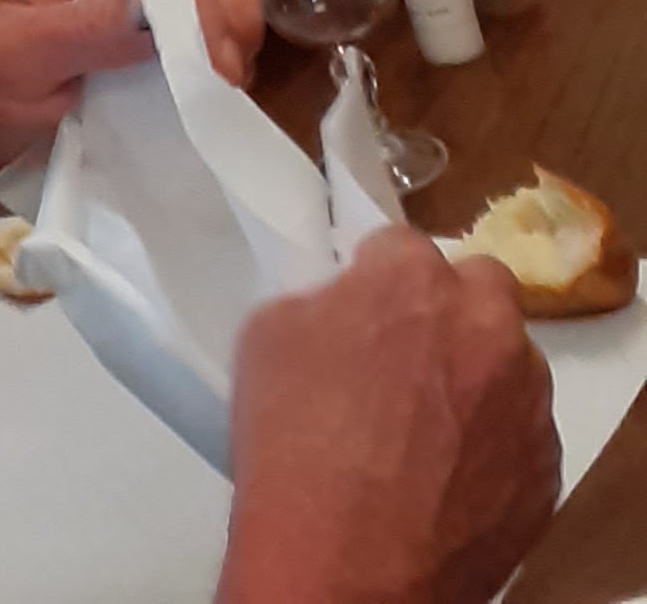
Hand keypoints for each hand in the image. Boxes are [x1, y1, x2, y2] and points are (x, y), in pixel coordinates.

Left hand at [0, 0, 260, 194]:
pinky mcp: (135, 76)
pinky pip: (192, 65)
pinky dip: (210, 85)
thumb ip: (83, 31)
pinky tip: (205, 119)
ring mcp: (125, 29)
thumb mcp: (8, 58)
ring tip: (216, 105)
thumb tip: (160, 10)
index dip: (201, 17)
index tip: (217, 79)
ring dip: (227, 55)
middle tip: (224, 90)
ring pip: (209, 17)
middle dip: (228, 27)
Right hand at [218, 231, 554, 603]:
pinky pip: (522, 436)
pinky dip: (494, 446)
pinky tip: (448, 480)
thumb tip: (351, 308)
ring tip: (428, 432)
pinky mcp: (546, 471)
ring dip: (479, 377)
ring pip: (511, 364)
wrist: (346, 570)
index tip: (361, 314)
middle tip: (407, 358)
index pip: (401, 245)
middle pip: (481, 288)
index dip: (376, 279)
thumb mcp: (270, 336)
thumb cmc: (294, 446)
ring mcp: (527, 403)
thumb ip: (324, 300)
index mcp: (413, 280)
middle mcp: (487, 327)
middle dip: (450, 310)